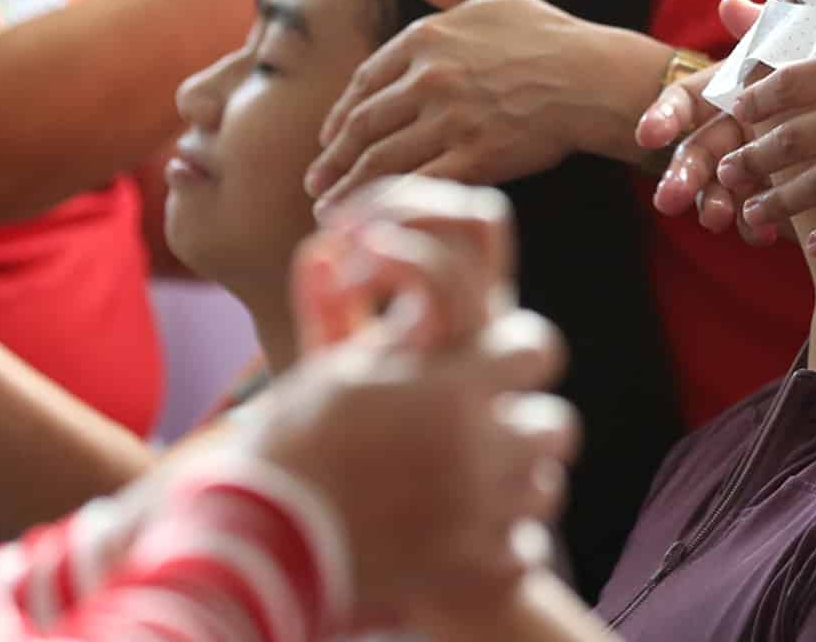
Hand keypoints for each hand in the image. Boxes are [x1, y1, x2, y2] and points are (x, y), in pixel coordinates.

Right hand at [250, 189, 577, 615]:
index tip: (493, 363)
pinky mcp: (478, 564)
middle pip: (554, 424)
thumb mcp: (328, 371)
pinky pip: (523, 549)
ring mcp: (487, 509)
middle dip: (524, 422)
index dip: (513, 352)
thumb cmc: (289, 448)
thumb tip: (338, 252)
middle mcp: (483, 445)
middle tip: (491, 429)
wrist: (260, 549)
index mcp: (454, 386)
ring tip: (476, 486)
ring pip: (544, 487)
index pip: (532, 348)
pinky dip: (499, 543)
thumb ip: (368, 317)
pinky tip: (466, 537)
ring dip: (515, 482)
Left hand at [305, 0, 604, 208]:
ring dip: (348, 188)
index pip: (364, 81)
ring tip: (330, 208)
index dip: (340, 115)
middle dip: (333, 159)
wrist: (595, 77)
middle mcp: (430, 78)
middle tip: (314, 182)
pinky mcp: (476, 156)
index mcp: (425, 38)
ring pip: (382, 159)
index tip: (329, 138)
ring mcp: (452, 119)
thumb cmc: (547, 34)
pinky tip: (372, 219)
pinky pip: (419, 183)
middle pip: (364, 125)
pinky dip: (388, 204)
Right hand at [640, 0, 779, 242]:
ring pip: (722, 186)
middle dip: (680, 174)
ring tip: (715, 219)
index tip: (649, 136)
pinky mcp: (775, 191)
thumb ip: (764, 29)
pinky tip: (764, 234)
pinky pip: (760, 212)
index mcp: (728, 91)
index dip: (664, 116)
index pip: (684, 101)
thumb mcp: (799, 48)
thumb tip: (731, 3)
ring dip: (714, 202)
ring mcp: (750, 163)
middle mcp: (731, 128)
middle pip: (697, 151)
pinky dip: (758, 224)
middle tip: (669, 199)